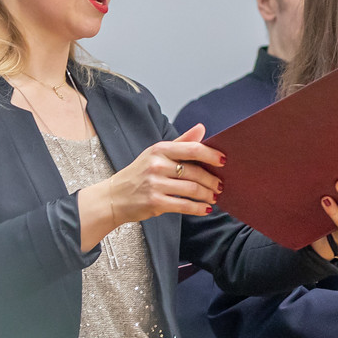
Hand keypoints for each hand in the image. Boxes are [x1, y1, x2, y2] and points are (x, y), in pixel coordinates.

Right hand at [76, 124, 223, 249]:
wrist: (114, 197)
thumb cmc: (138, 174)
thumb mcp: (156, 154)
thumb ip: (181, 142)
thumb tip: (202, 128)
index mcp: (159, 149)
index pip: (192, 149)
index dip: (211, 155)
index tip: (224, 161)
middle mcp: (157, 165)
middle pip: (195, 172)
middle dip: (212, 180)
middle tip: (220, 186)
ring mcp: (155, 184)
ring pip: (192, 189)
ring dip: (207, 195)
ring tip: (214, 197)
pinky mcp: (155, 202)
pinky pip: (184, 205)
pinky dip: (198, 208)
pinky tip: (205, 209)